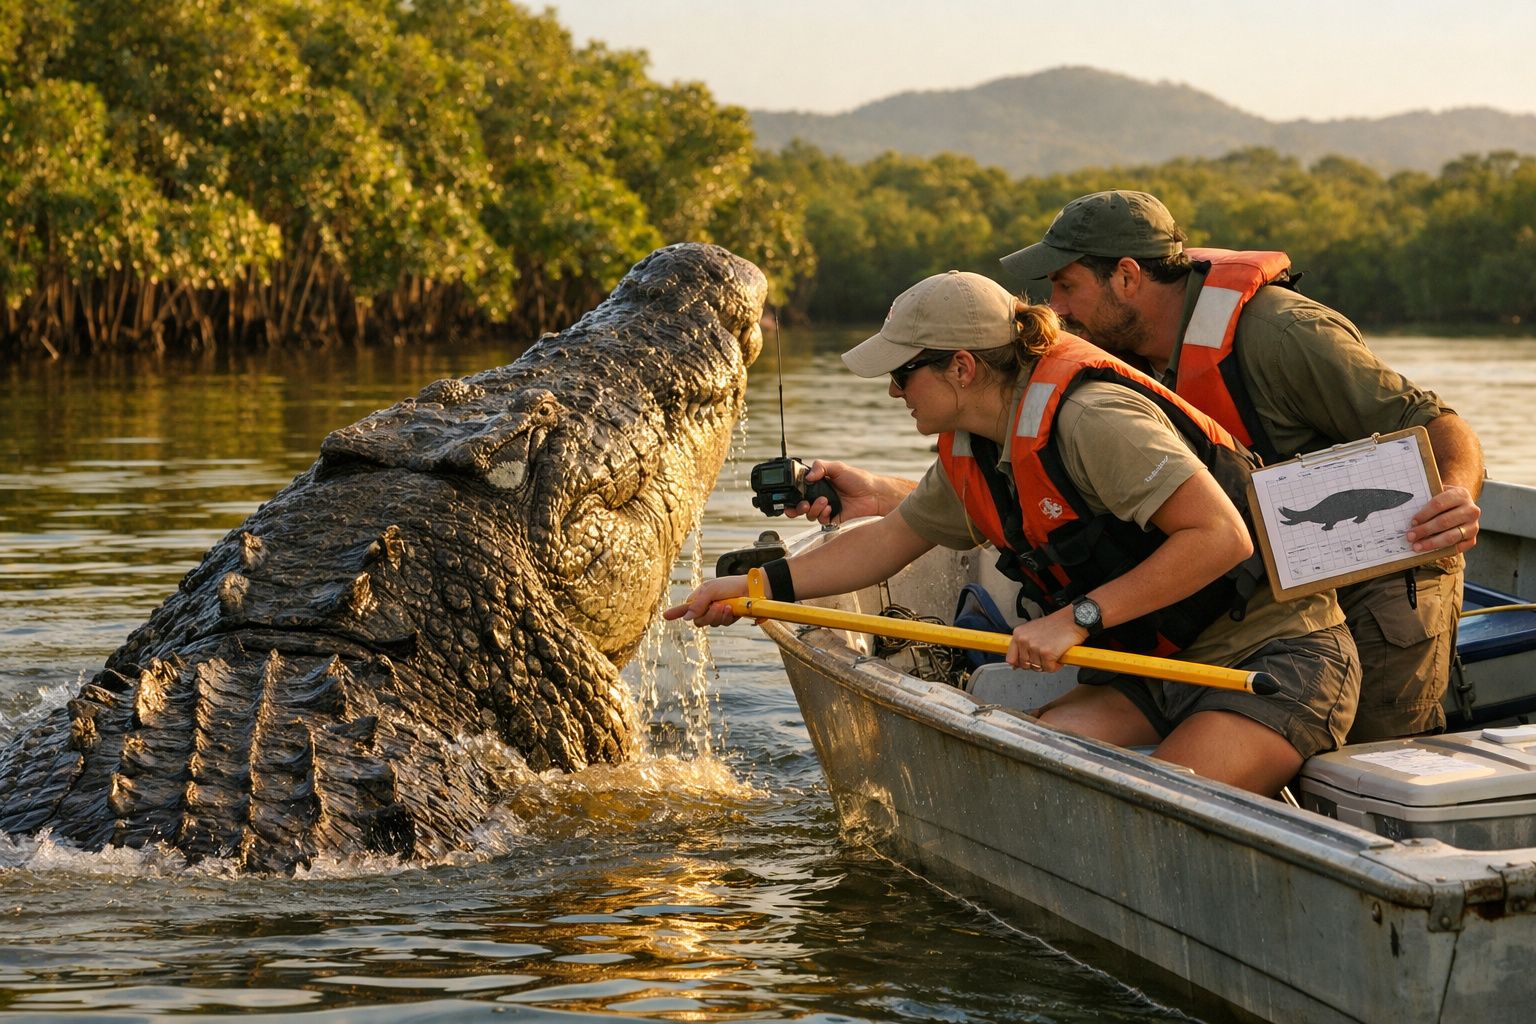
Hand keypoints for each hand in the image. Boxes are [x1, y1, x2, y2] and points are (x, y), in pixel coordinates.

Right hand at [663, 575, 749, 626]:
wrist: (750, 589)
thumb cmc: (730, 585)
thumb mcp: (711, 589)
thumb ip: (698, 603)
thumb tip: (687, 617)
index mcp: (699, 598)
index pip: (685, 608)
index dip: (675, 613)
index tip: (665, 615)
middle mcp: (706, 607)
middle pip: (697, 620)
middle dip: (708, 614)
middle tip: (716, 605)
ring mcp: (716, 614)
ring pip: (710, 623)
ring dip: (719, 615)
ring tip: (726, 605)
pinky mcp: (726, 619)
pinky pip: (722, 624)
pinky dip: (726, 617)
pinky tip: (731, 609)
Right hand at [784, 460, 913, 523]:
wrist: (874, 495)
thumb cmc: (859, 480)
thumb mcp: (838, 467)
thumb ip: (820, 467)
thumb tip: (807, 476)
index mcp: (819, 485)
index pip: (800, 490)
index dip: (793, 493)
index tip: (790, 493)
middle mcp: (820, 498)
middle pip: (800, 505)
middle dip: (795, 507)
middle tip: (802, 504)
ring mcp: (826, 509)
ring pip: (809, 514)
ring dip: (813, 508)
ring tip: (824, 501)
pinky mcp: (833, 520)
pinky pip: (820, 521)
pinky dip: (822, 514)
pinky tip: (829, 508)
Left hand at [1006, 610, 1085, 671]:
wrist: (1073, 619)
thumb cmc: (1056, 625)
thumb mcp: (1033, 631)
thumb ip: (1023, 645)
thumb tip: (1015, 664)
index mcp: (1018, 634)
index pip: (1011, 658)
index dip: (1020, 663)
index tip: (1026, 663)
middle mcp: (1024, 640)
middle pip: (1025, 665)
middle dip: (1037, 663)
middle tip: (1046, 654)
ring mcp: (1035, 647)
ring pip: (1038, 668)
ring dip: (1048, 663)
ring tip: (1054, 651)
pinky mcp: (1047, 653)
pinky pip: (1050, 668)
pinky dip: (1057, 665)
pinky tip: (1060, 654)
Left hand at [1405, 484, 1479, 552]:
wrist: (1461, 507)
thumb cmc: (1444, 502)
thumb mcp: (1437, 494)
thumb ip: (1426, 500)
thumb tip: (1406, 510)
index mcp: (1461, 494)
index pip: (1439, 504)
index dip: (1424, 514)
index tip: (1412, 522)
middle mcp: (1471, 510)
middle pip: (1444, 521)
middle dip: (1424, 530)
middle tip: (1410, 536)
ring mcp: (1474, 526)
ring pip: (1451, 537)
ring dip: (1431, 543)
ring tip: (1417, 546)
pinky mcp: (1473, 539)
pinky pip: (1458, 547)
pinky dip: (1442, 550)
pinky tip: (1429, 551)